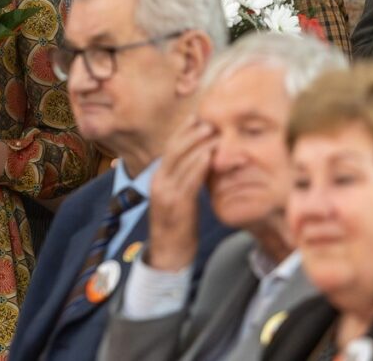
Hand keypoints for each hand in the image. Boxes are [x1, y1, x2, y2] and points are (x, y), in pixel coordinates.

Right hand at [147, 117, 216, 271]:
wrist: (168, 254)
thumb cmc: (178, 227)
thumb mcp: (179, 198)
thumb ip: (185, 180)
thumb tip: (201, 162)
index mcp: (158, 178)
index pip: (170, 148)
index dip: (184, 131)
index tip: (198, 117)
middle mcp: (158, 181)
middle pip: (174, 149)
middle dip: (191, 132)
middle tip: (209, 118)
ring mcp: (165, 192)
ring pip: (181, 161)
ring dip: (198, 144)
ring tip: (214, 131)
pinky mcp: (175, 204)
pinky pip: (188, 179)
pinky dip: (199, 165)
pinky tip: (210, 155)